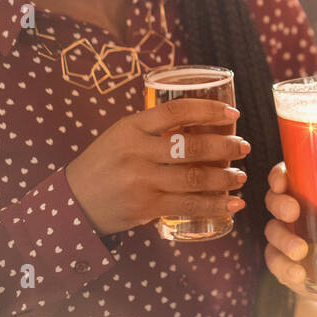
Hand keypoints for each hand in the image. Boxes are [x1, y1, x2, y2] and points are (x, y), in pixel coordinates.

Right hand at [65, 98, 249, 235]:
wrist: (73, 201)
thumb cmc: (105, 162)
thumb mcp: (122, 135)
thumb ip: (154, 128)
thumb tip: (202, 120)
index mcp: (131, 127)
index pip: (176, 111)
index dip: (209, 109)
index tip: (233, 114)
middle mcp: (137, 152)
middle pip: (192, 147)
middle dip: (226, 147)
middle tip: (243, 147)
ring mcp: (141, 181)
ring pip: (195, 178)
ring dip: (225, 178)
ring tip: (241, 176)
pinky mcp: (145, 207)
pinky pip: (188, 205)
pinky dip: (215, 205)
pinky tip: (233, 204)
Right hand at [263, 162, 316, 316]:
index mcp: (309, 194)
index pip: (285, 177)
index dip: (278, 176)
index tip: (282, 181)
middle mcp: (293, 215)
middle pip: (273, 202)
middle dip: (279, 205)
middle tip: (294, 212)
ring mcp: (287, 241)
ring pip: (272, 234)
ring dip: (283, 241)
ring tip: (301, 251)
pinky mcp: (287, 266)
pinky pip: (277, 264)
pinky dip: (284, 268)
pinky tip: (299, 273)